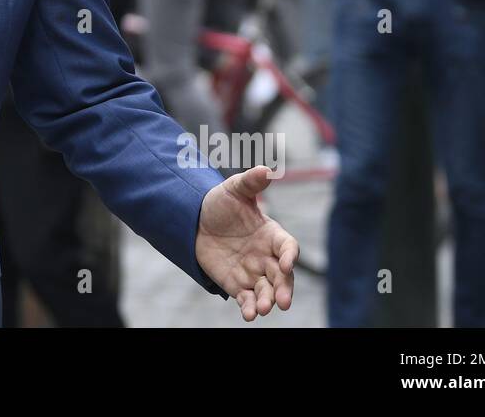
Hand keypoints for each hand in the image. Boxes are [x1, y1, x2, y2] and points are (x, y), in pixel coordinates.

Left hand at [195, 166, 298, 320]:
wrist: (194, 220)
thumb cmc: (221, 203)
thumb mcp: (234, 189)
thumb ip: (251, 181)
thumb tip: (266, 170)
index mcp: (272, 234)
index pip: (287, 247)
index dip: (289, 255)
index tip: (286, 263)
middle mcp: (266, 256)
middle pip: (282, 276)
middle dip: (284, 288)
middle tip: (283, 301)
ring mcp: (252, 272)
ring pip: (267, 291)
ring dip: (268, 301)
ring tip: (266, 309)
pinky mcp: (236, 284)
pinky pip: (247, 299)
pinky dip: (250, 308)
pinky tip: (250, 314)